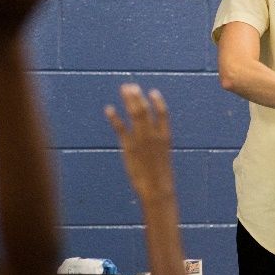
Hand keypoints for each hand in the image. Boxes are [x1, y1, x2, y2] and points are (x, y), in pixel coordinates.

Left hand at [105, 84, 174, 202]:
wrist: (157, 188)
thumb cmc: (160, 178)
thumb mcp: (162, 159)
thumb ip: (157, 146)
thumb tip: (151, 142)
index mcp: (165, 136)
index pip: (163, 113)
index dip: (158, 101)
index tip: (152, 92)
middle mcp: (153, 134)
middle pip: (145, 110)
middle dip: (137, 97)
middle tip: (130, 86)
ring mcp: (141, 139)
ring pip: (135, 114)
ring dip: (129, 100)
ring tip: (123, 90)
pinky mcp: (130, 146)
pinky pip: (121, 128)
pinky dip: (114, 117)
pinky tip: (109, 109)